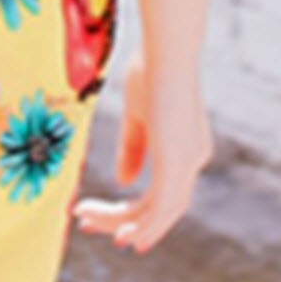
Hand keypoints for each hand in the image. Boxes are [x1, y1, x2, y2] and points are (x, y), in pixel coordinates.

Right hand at [71, 46, 212, 253]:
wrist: (166, 49)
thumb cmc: (150, 69)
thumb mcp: (137, 115)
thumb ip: (132, 148)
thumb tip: (123, 182)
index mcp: (187, 148)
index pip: (165, 193)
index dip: (140, 213)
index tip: (110, 225)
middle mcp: (193, 159)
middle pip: (162, 209)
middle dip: (126, 222)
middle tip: (88, 225)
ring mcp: (187, 162)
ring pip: (158, 212)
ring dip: (122, 222)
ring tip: (87, 223)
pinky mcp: (175, 161)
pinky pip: (159, 206)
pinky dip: (139, 223)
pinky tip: (118, 231)